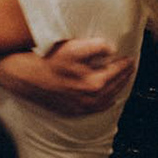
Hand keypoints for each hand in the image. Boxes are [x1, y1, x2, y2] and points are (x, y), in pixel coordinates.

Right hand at [0, 38, 136, 116]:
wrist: (26, 77)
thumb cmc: (48, 61)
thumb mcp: (73, 48)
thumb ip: (96, 47)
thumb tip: (111, 49)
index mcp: (94, 83)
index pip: (117, 72)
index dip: (125, 64)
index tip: (130, 58)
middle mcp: (90, 98)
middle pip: (115, 87)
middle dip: (125, 76)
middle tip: (130, 67)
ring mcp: (81, 106)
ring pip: (107, 99)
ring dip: (117, 89)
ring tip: (123, 80)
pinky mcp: (73, 110)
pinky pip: (96, 109)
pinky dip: (106, 103)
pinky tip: (108, 98)